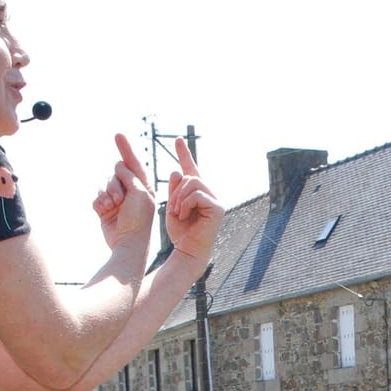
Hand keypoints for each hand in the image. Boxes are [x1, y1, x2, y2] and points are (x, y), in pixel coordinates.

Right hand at [93, 133, 156, 252]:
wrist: (128, 243)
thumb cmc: (139, 220)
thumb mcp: (139, 193)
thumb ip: (130, 176)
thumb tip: (120, 165)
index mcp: (143, 187)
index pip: (133, 163)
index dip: (126, 149)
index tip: (118, 135)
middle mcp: (131, 191)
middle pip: (116, 174)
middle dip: (115, 184)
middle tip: (120, 199)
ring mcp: (118, 200)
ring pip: (105, 184)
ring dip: (107, 194)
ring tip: (112, 206)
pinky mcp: (106, 209)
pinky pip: (97, 197)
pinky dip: (100, 202)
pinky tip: (104, 211)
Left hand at [163, 138, 224, 260]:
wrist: (187, 251)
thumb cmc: (180, 232)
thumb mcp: (172, 206)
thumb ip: (174, 190)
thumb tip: (176, 170)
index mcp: (197, 192)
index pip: (191, 169)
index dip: (184, 153)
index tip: (177, 139)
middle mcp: (209, 193)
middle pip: (190, 176)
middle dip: (176, 191)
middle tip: (171, 208)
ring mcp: (216, 200)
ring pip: (193, 183)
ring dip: (179, 198)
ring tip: (177, 213)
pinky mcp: (218, 208)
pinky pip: (197, 195)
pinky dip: (185, 204)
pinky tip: (184, 215)